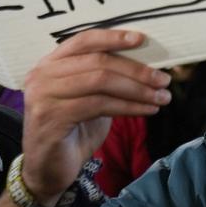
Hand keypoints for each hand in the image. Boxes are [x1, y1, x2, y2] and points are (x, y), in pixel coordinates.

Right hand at [19, 30, 169, 201]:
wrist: (47, 169)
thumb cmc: (73, 131)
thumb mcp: (90, 98)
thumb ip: (105, 78)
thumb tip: (147, 66)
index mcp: (50, 64)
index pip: (84, 40)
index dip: (113, 37)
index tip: (142, 39)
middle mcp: (42, 75)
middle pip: (98, 62)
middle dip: (136, 70)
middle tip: (163, 80)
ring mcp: (43, 95)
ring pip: (100, 81)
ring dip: (138, 89)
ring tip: (162, 97)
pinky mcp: (51, 117)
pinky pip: (99, 105)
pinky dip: (129, 106)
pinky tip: (147, 110)